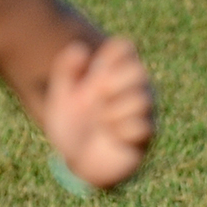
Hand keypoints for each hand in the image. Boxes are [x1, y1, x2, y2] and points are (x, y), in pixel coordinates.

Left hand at [42, 37, 153, 189]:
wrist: (78, 159)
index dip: (109, 54)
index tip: (93, 71)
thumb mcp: (61, 96)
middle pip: (137, 71)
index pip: (124, 47)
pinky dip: (124, 129)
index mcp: (114, 72)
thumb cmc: (73, 123)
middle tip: (97, 95)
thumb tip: (79, 49)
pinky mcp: (144, 136)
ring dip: (116, 109)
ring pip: (142, 99)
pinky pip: (145, 127)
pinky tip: (111, 134)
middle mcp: (132, 88)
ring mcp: (141, 112)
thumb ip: (65, 70)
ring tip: (102, 120)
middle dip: (113, 83)